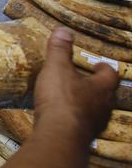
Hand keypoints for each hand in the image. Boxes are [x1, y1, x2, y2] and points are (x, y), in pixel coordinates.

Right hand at [34, 28, 117, 142]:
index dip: (104, 69)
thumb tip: (63, 30)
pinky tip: (63, 118)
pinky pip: (83, 125)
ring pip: (96, 111)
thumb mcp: (56, 68)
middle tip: (85, 81)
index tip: (97, 65)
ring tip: (74, 99)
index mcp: (102, 88)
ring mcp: (95, 125)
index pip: (110, 75)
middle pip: (106, 95)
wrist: (58, 136)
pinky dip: (76, 119)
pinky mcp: (82, 138)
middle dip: (97, 88)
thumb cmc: (61, 99)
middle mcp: (103, 107)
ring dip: (88, 105)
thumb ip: (59, 50)